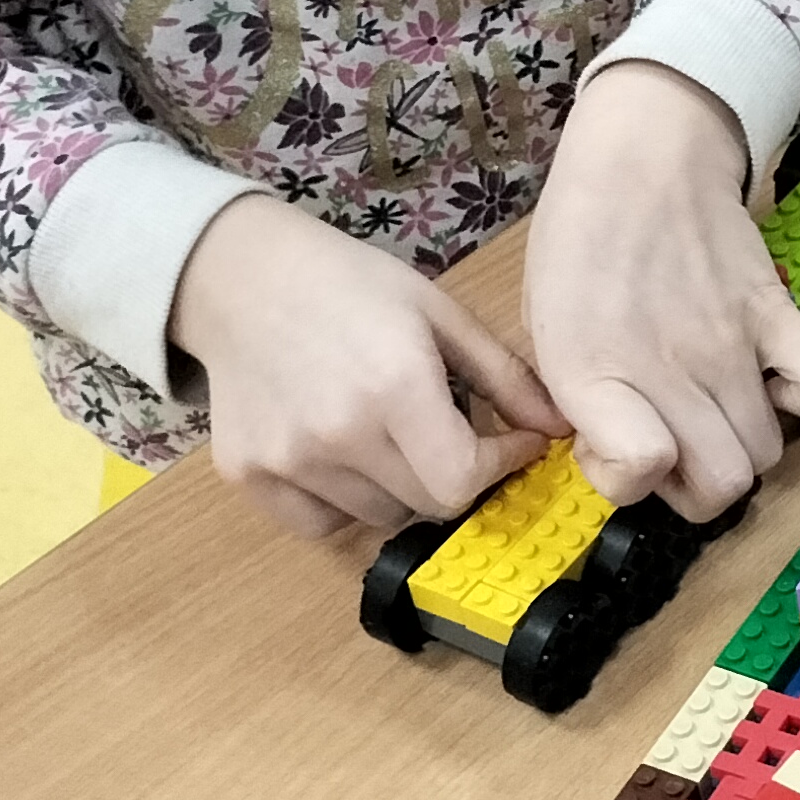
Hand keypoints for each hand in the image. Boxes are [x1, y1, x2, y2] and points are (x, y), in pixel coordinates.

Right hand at [171, 195, 562, 540]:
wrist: (239, 276)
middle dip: (458, 474)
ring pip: (380, 515)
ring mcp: (287, 460)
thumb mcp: (439, 314)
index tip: (512, 442)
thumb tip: (560, 429)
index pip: (464, 479)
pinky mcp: (248, 474)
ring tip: (389, 431)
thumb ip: (504, 377)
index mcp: (394, 386)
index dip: (501, 466)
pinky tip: (344, 451)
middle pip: (427, 504)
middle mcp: (338, 433)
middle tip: (451, 433)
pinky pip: (322, 522)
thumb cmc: (350, 285)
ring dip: (402, 486)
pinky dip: (346, 502)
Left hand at [526, 61, 799, 517]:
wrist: (642, 158)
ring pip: (766, 455)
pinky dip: (799, 397)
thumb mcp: (546, 329)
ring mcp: (731, 346)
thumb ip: (576, 401)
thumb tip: (615, 453)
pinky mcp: (776, 314)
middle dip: (693, 487)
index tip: (613, 447)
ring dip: (740, 448)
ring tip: (712, 410)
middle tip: (672, 443)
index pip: (636, 477)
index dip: (627, 482)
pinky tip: (766, 380)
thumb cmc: (582, 241)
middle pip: (720, 489)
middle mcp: (668, 371)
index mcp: (593, 375)